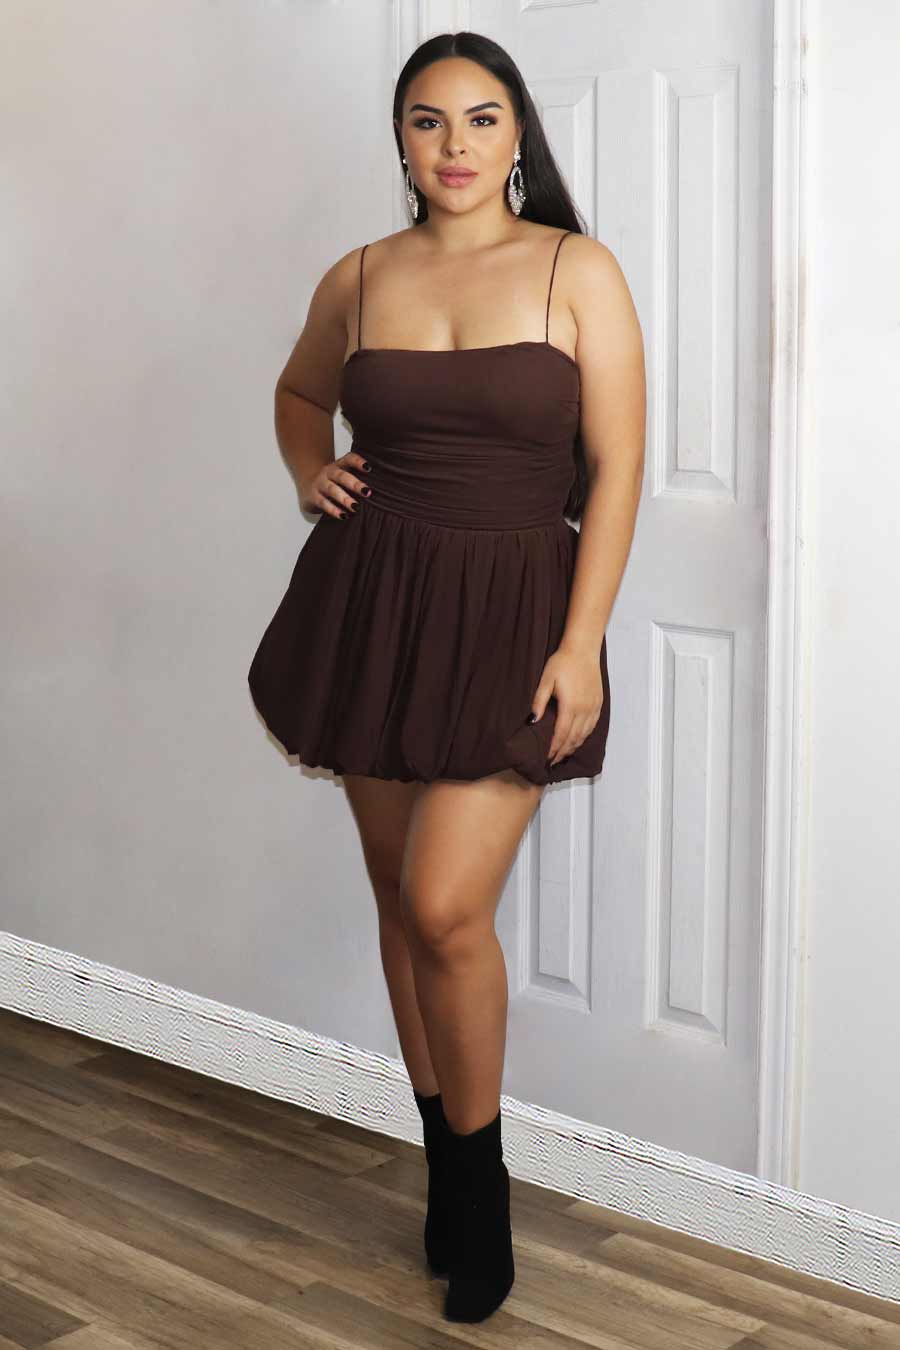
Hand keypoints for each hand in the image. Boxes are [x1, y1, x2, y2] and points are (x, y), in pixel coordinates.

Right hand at [299, 451, 371, 518]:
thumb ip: (356, 478)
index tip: (369, 468)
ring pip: (332, 490)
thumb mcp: (342, 475)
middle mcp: (328, 472)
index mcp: (338, 465)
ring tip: (356, 507)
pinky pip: (323, 503)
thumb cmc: (333, 482)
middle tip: (367, 492)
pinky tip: (343, 516)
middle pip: (341, 476)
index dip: (358, 462)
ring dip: (344, 498)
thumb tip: (382, 489)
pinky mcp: (313, 497)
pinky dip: (334, 510)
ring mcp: (320, 484)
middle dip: (354, 484)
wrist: (307, 485)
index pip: (349, 459)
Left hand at [530, 645, 603, 766]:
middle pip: (573, 738)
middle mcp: (584, 710)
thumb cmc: (563, 663)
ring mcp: (593, 708)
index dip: (553, 749)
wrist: (583, 650)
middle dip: (562, 752)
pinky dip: (584, 737)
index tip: (546, 758)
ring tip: (563, 755)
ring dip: (573, 747)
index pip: (561, 735)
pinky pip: (592, 726)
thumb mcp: (546, 680)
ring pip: (584, 735)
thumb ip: (539, 701)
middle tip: (553, 761)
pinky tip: (577, 740)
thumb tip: (533, 721)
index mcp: (570, 706)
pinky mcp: (598, 704)